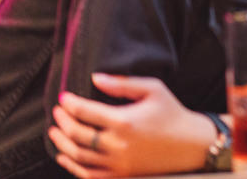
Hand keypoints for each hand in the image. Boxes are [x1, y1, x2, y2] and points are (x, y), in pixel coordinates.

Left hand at [48, 74, 217, 177]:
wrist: (190, 143)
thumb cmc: (172, 113)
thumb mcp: (153, 89)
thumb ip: (123, 84)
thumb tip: (95, 78)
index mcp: (124, 121)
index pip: (85, 112)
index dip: (70, 104)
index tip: (63, 97)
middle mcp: (117, 144)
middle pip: (77, 134)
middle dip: (63, 121)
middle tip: (58, 112)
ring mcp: (117, 163)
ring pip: (78, 156)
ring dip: (61, 143)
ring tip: (55, 132)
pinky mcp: (120, 175)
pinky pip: (87, 174)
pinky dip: (71, 166)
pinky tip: (64, 156)